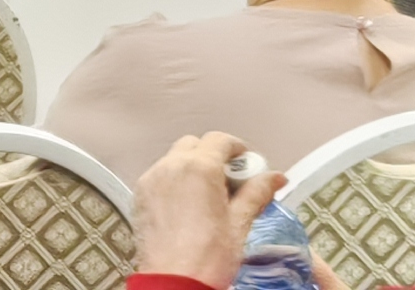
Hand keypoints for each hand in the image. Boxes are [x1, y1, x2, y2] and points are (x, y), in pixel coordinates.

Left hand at [128, 133, 275, 283]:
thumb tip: (274, 178)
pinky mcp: (140, 196)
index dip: (237, 148)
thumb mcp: (240, 222)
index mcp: (198, 168)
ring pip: (174, 159)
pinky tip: (189, 205)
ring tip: (211, 195)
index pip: (219, 140)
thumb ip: (256, 193)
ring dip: (193, 167)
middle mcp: (170, 168)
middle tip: (232, 180)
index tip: (247, 163)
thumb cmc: (207, 257)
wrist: (174, 281)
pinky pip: (160, 177)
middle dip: (214, 156)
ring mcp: (151, 181)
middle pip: (194, 145)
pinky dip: (175, 181)